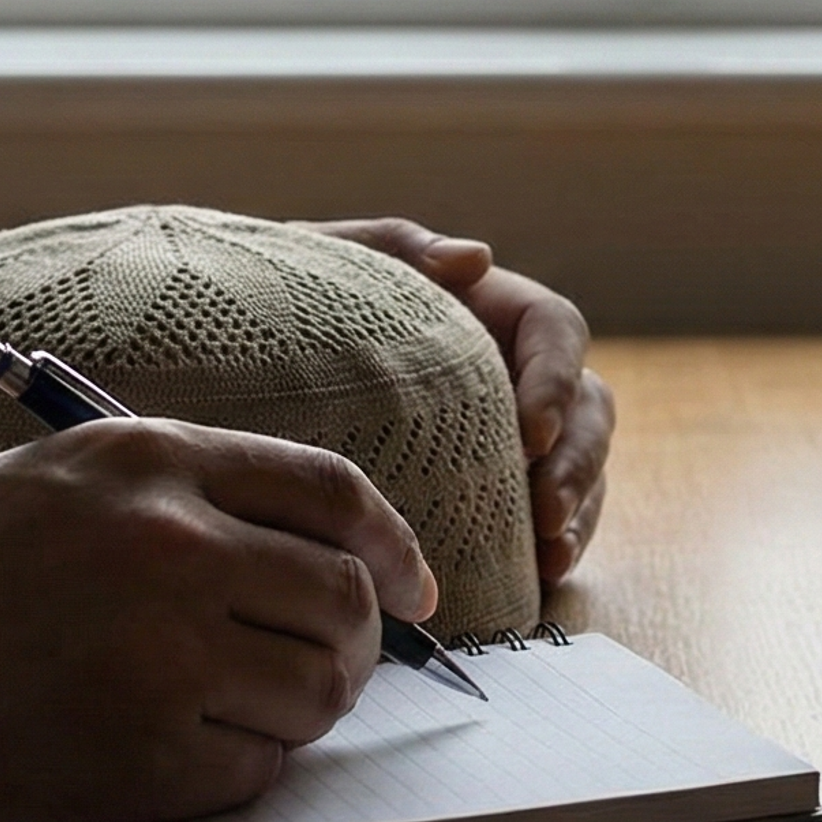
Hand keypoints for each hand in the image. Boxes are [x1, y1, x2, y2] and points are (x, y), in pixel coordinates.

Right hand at [0, 418, 436, 821]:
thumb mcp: (48, 486)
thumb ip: (175, 498)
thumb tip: (316, 552)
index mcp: (146, 460)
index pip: (332, 492)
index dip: (395, 545)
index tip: (416, 588)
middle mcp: (169, 547)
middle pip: (346, 598)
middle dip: (359, 641)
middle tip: (328, 668)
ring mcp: (159, 657)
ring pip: (319, 692)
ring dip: (299, 710)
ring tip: (228, 709)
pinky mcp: (138, 761)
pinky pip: (253, 770)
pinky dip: (233, 770)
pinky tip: (161, 752)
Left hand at [300, 217, 613, 588]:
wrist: (234, 364)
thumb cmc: (288, 303)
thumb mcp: (326, 260)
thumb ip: (393, 244)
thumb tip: (475, 258)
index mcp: (488, 308)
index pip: (556, 330)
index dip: (557, 378)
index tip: (528, 432)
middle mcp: (512, 373)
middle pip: (587, 408)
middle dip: (577, 462)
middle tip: (544, 513)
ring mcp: (509, 437)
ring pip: (580, 467)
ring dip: (578, 510)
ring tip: (551, 556)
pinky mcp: (491, 493)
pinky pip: (548, 519)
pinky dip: (554, 545)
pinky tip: (538, 577)